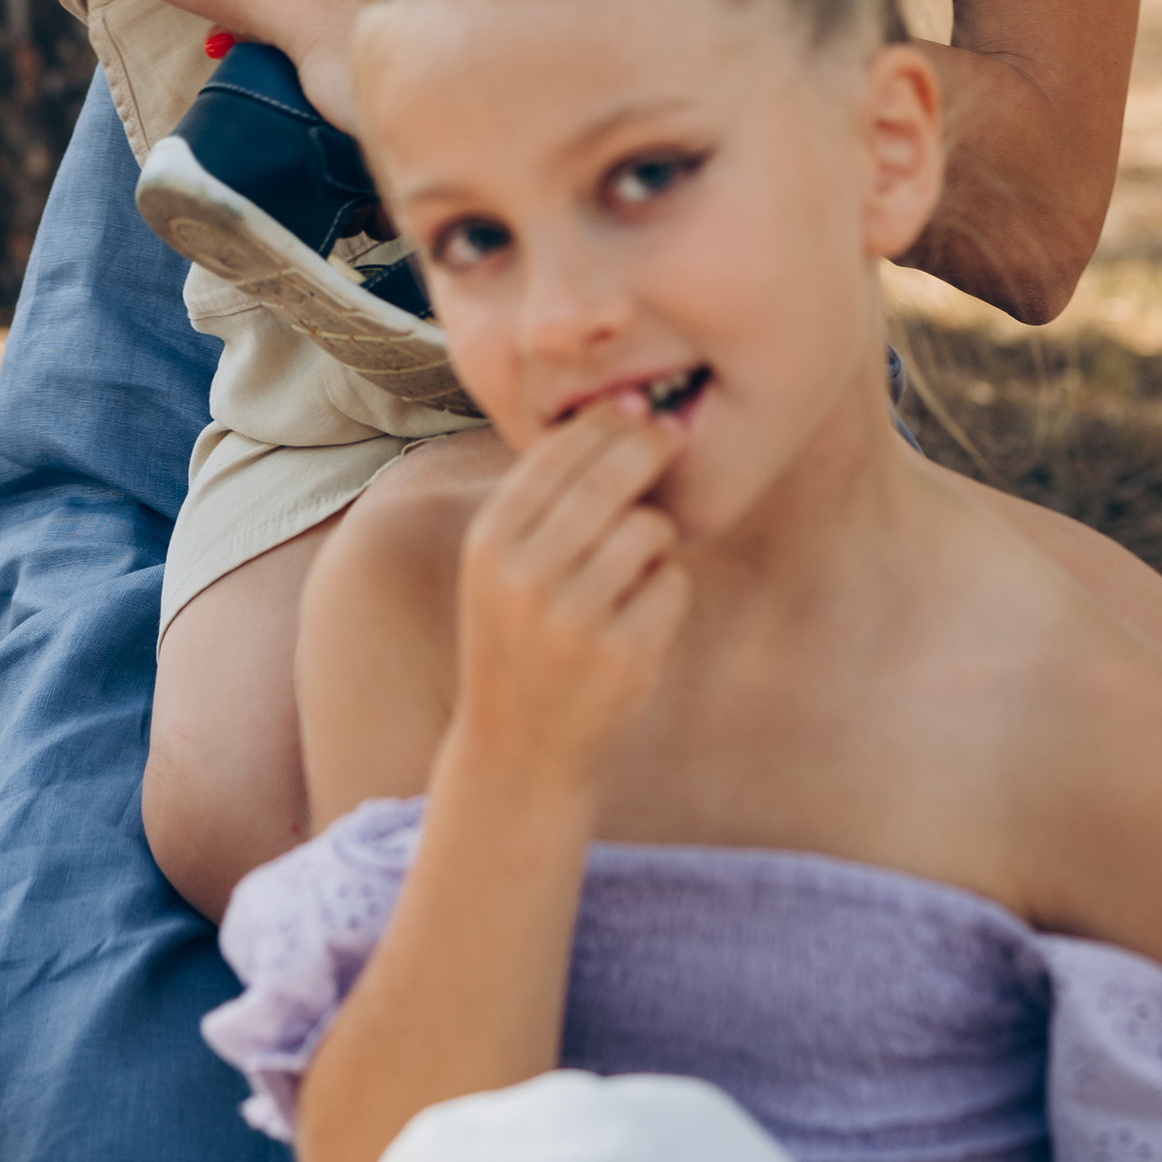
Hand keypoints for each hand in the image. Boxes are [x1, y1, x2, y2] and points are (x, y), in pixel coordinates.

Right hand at [452, 404, 686, 784]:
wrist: (519, 750)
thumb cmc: (521, 637)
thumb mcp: (500, 567)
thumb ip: (544, 499)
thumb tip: (625, 411)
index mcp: (489, 544)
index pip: (557, 454)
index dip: (606, 422)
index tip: (637, 410)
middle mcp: (525, 578)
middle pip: (611, 480)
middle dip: (649, 448)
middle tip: (672, 437)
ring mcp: (576, 621)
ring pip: (649, 530)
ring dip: (654, 538)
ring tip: (632, 567)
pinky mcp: (624, 658)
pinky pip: (671, 585)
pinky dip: (665, 591)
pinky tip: (637, 616)